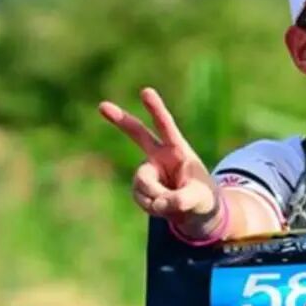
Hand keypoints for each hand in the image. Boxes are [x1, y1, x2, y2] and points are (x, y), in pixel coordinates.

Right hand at [99, 87, 220, 235]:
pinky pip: (140, 197)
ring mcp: (149, 170)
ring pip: (142, 182)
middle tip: (102, 106)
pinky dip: (151, 207)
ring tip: (171, 204)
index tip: (145, 91)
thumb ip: (182, 200)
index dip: (156, 109)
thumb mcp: (200, 200)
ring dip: (155, 198)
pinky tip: (161, 207)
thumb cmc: (204, 200)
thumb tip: (158, 204)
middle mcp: (160, 156)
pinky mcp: (141, 186)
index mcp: (179, 150)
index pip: (166, 127)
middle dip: (120, 120)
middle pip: (138, 134)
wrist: (196, 214)